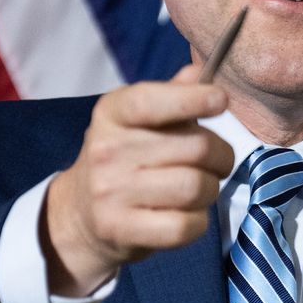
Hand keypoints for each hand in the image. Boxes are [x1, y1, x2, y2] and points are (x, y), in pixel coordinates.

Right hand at [43, 64, 234, 294]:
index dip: (192, 99)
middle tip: (219, 163)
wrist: (81, 214)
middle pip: (195, 148)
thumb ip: (172, 96)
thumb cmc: (123, 159)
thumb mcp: (138, 120)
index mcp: (112, 113)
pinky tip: (187, 215)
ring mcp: (109, 191)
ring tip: (202, 189)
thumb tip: (199, 73)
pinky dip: (198, 222)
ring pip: (194, 187)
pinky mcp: (119, 228)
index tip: (220, 100)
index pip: (151, 100)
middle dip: (222, 156)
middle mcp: (106, 149)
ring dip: (211, 190)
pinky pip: (184, 225)